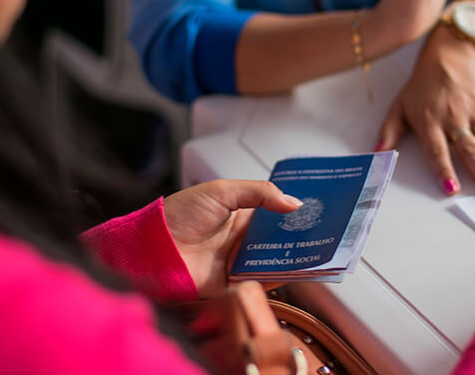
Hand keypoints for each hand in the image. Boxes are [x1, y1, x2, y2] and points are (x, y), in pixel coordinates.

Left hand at [163, 180, 302, 297]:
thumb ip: (259, 193)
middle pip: (278, 239)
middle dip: (298, 237)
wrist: (152, 247)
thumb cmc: (178, 215)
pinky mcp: (231, 283)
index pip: (274, 214)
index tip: (316, 211)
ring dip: (291, 257)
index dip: (293, 212)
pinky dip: (275, 278)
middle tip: (322, 234)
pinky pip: (258, 282)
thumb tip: (293, 201)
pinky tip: (291, 270)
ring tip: (314, 252)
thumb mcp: (221, 191)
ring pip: (272, 260)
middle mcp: (240, 238)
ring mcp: (236, 261)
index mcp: (239, 214)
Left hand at [375, 25, 474, 196]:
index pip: (437, 150)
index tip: (453, 190)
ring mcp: (473, 110)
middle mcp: (453, 117)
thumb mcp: (399, 106)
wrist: (447, 56)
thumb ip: (389, 131)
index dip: (445, 170)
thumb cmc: (421, 87)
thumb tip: (377, 153)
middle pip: (469, 148)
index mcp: (429, 121)